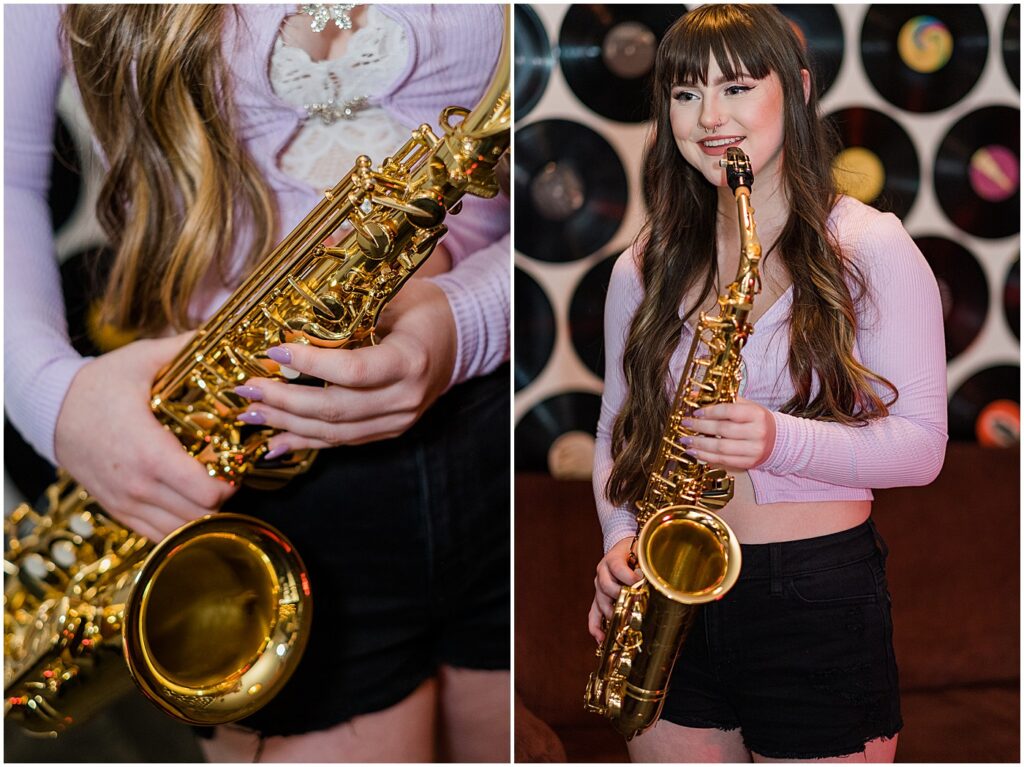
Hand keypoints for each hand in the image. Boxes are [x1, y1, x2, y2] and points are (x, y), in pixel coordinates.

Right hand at [54, 333, 236, 541]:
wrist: (50, 411)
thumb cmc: (99, 384)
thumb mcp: (140, 360)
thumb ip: (183, 348)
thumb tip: (220, 332)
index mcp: (149, 453)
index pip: (206, 492)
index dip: (232, 482)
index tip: (237, 464)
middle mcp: (138, 486)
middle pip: (201, 516)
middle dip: (224, 498)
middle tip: (230, 474)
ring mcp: (126, 503)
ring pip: (182, 531)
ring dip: (204, 514)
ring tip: (211, 487)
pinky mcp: (118, 511)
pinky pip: (160, 536)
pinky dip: (181, 526)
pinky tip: (188, 500)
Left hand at [235, 278, 456, 452]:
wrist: (457, 341)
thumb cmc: (422, 311)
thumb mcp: (395, 293)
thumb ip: (354, 288)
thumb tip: (312, 255)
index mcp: (409, 360)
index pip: (353, 371)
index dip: (309, 365)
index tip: (274, 352)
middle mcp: (405, 397)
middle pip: (336, 408)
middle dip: (284, 401)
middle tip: (247, 389)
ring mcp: (398, 419)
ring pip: (335, 432)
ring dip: (287, 424)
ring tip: (250, 413)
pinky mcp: (388, 430)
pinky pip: (342, 443)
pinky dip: (306, 441)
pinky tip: (275, 441)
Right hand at [588, 536, 641, 642]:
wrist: (623, 551)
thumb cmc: (634, 552)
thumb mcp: (640, 552)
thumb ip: (644, 564)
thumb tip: (647, 580)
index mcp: (612, 559)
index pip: (617, 567)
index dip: (627, 576)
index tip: (638, 582)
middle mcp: (602, 573)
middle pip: (606, 587)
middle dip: (621, 598)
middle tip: (634, 606)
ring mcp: (599, 588)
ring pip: (600, 602)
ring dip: (611, 615)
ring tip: (622, 626)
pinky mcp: (599, 599)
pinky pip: (593, 614)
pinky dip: (596, 627)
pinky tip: (601, 639)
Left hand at [678, 396, 776, 469]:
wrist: (778, 441)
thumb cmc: (756, 420)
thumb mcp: (746, 406)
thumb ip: (723, 400)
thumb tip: (695, 396)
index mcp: (756, 414)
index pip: (729, 411)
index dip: (709, 412)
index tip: (695, 413)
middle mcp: (757, 432)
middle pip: (723, 430)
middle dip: (700, 427)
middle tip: (685, 425)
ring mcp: (754, 450)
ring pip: (721, 448)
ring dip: (700, 445)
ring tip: (686, 440)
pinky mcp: (749, 462)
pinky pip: (724, 461)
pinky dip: (706, 457)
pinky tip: (695, 452)